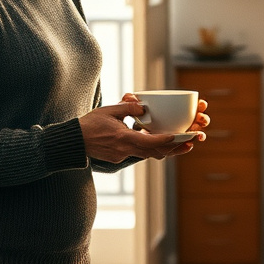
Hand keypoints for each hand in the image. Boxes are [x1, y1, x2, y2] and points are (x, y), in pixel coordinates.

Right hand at [78, 98, 208, 163]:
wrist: (74, 142)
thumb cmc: (89, 124)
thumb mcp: (108, 110)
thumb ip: (127, 107)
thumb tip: (144, 106)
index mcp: (122, 138)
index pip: (148, 142)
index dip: (165, 140)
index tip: (178, 136)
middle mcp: (125, 150)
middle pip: (154, 152)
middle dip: (173, 148)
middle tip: (190, 143)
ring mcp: (122, 156)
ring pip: (148, 154)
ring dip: (164, 150)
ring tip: (180, 144)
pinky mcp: (120, 157)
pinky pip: (139, 153)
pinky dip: (151, 149)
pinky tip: (159, 142)